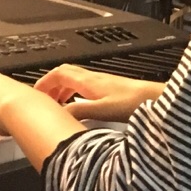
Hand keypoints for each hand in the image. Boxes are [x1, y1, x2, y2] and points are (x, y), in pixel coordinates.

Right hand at [34, 64, 164, 121]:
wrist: (156, 99)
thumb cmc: (133, 102)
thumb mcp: (101, 110)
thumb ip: (78, 112)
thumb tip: (59, 116)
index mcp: (87, 80)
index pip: (58, 73)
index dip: (44, 82)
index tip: (35, 94)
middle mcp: (94, 78)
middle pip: (66, 74)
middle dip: (52, 85)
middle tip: (46, 100)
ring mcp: (103, 83)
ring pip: (76, 81)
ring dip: (64, 90)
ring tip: (60, 105)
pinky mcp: (112, 90)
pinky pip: (86, 88)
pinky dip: (77, 94)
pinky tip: (81, 107)